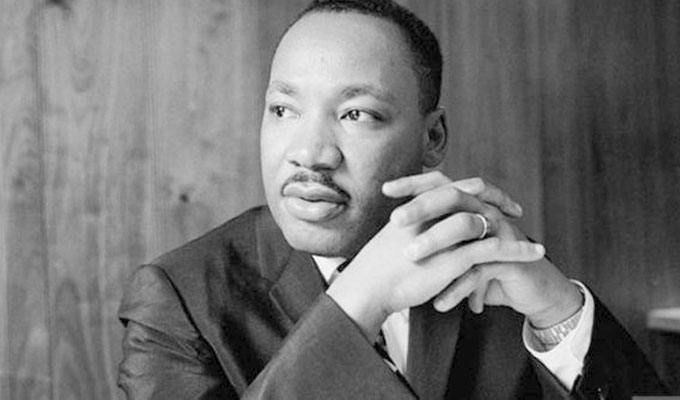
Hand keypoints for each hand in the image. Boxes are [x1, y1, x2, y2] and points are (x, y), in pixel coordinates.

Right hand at [326, 172, 545, 339]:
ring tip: (531, 242)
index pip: (452, 186)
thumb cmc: (379, 266)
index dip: (475, 190)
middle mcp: (432, 212)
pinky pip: (492, 249)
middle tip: (514, 208)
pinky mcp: (453, 256)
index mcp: (419, 204)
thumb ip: (416, 224)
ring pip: (485, 220)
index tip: (491, 198)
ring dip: (513, 230)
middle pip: (473, 194)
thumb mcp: (397, 235)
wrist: (368, 286)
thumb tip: (427, 223)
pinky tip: (532, 254)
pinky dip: (516, 250)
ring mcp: (443, 233)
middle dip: (497, 198)